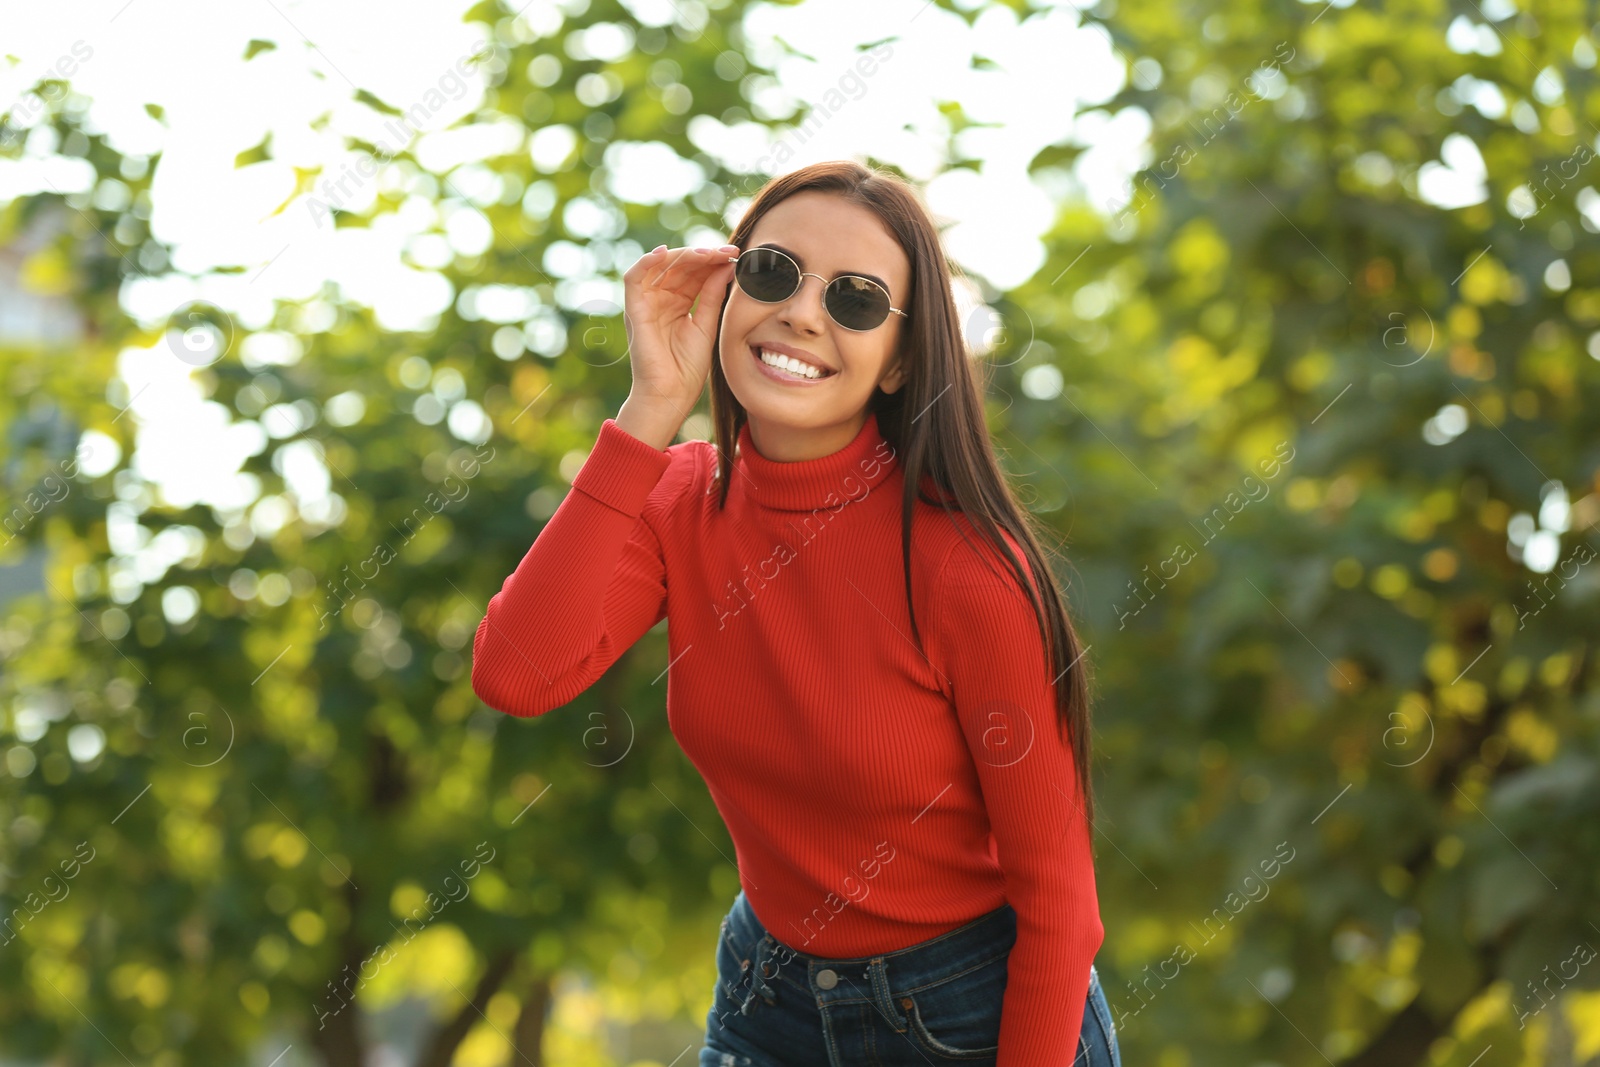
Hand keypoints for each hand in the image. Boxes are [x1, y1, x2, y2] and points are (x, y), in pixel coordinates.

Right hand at [620, 241, 740, 420]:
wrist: (671, 394)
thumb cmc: (687, 368)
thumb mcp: (706, 324)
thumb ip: (712, 294)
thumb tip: (726, 266)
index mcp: (678, 303)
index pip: (694, 272)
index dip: (713, 261)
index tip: (735, 254)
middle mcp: (661, 299)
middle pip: (680, 266)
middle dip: (703, 255)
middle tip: (727, 251)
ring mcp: (647, 303)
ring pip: (660, 266)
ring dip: (683, 255)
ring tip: (707, 253)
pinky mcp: (634, 310)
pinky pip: (633, 278)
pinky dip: (646, 262)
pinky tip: (665, 253)